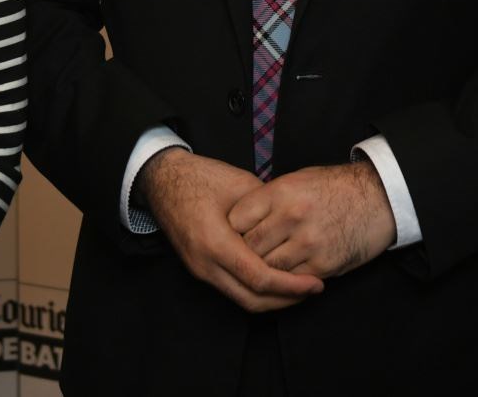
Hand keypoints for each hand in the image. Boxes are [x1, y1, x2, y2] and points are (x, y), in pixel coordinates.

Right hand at [140, 149, 324, 311]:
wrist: (161, 180)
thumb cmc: (200, 177)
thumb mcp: (241, 185)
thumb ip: (267, 210)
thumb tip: (296, 227)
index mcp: (215, 243)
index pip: (259, 278)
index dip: (291, 286)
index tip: (316, 283)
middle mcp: (205, 264)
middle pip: (252, 300)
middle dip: (286, 300)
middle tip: (313, 290)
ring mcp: (200, 270)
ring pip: (241, 300)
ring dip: (272, 299)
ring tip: (299, 288)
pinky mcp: (199, 269)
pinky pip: (232, 290)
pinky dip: (256, 290)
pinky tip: (275, 279)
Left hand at [227, 161, 395, 279]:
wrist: (378, 199)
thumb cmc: (336, 187)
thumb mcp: (298, 180)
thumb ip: (270, 199)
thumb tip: (243, 219)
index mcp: (281, 192)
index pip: (238, 219)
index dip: (232, 230)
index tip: (234, 234)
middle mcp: (292, 217)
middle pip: (250, 247)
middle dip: (245, 254)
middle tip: (244, 256)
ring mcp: (308, 243)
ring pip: (268, 268)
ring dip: (265, 270)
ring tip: (264, 267)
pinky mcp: (323, 264)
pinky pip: (292, 281)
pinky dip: (287, 281)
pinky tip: (287, 275)